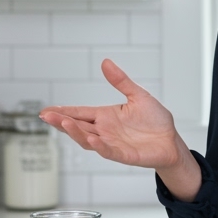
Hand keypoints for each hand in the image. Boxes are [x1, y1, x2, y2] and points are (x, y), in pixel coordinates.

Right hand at [39, 59, 201, 199]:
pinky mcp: (123, 154)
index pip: (79, 113)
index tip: (46, 110)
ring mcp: (112, 143)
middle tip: (46, 115)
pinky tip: (92, 139)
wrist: (171, 141)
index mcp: (105, 116)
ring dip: (75, 132)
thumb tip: (106, 62)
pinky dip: (99, 146)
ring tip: (63, 123)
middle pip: (77, 126)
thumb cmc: (155, 121)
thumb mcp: (138, 95)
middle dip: (61, 121)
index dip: (63, 111)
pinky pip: (108, 151)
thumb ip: (120, 81)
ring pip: (87, 139)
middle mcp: (105, 130)